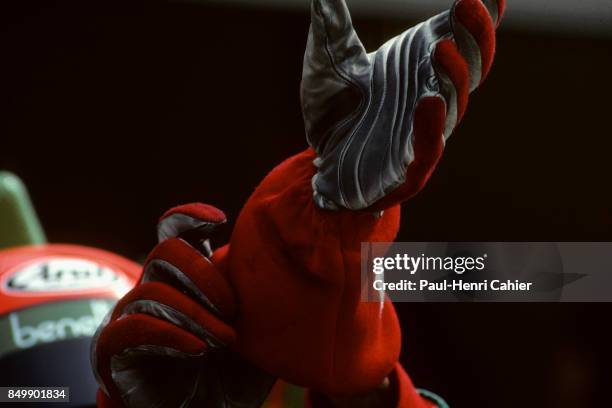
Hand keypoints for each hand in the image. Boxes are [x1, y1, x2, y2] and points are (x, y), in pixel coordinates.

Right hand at [92, 204, 273, 407]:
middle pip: (165, 251)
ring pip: (152, 290)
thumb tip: (270, 259)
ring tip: (226, 340)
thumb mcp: (257, 334)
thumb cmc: (232, 375)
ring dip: (195, 313)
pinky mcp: (112, 351)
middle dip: (202, 273)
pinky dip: (167, 333)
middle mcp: (155, 291)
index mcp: (185, 281)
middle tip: (234, 309)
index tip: (218, 220)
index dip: (189, 218)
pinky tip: (197, 348)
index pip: (176, 234)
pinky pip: (129, 328)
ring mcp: (131, 318)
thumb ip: (257, 298)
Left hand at [301, 0, 504, 209]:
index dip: (481, 15)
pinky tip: (429, 100)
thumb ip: (332, 26)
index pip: (462, 37)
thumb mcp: (327, 61)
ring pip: (454, 104)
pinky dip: (432, 127)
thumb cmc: (332, 107)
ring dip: (454, 75)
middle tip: (468, 3)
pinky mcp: (410, 169)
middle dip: (474, 35)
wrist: (318, 159)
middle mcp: (432, 93)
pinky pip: (429, 149)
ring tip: (441, 46)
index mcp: (421, 65)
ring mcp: (425, 131)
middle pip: (471, 65)